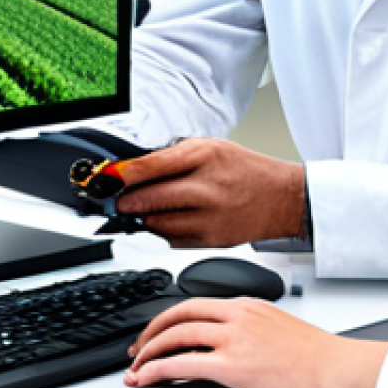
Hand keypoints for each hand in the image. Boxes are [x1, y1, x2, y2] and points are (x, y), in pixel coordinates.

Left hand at [115, 138, 304, 246]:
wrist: (280, 198)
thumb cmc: (244, 169)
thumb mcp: (212, 147)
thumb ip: (174, 155)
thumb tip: (136, 168)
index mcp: (204, 156)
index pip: (152, 166)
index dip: (122, 174)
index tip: (106, 179)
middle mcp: (206, 187)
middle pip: (149, 199)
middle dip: (126, 201)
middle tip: (116, 200)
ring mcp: (208, 217)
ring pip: (157, 224)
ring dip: (143, 218)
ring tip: (143, 209)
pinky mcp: (210, 241)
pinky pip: (171, 240)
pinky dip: (164, 231)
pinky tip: (170, 220)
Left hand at [125, 297, 387, 387]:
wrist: (339, 372)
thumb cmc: (318, 358)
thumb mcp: (279, 331)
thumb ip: (249, 331)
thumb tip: (227, 345)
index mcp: (249, 304)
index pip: (197, 302)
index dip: (169, 317)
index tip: (156, 331)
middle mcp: (239, 315)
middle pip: (181, 313)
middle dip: (151, 331)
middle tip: (136, 348)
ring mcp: (236, 339)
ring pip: (177, 335)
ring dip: (148, 352)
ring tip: (136, 368)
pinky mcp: (235, 366)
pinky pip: (183, 363)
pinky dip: (158, 369)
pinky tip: (146, 378)